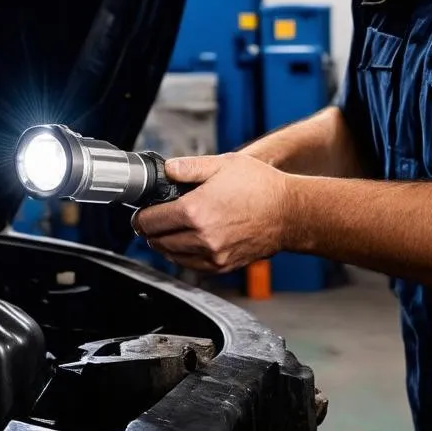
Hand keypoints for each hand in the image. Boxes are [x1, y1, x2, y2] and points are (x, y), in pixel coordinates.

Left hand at [132, 153, 293, 272]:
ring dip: (163, 244)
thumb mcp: (222, 164)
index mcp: (195, 210)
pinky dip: (181, 256)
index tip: (141, 212)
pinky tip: (183, 244)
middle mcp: (201, 237)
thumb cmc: (261, 187)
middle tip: (149, 221)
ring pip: (172, 256)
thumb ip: (189, 167)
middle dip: (149, 230)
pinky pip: (191, 266)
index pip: (151, 220)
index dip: (141, 216)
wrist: (290, 213)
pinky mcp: (223, 265)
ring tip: (164, 232)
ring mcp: (213, 254)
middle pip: (158, 240)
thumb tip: (167, 169)